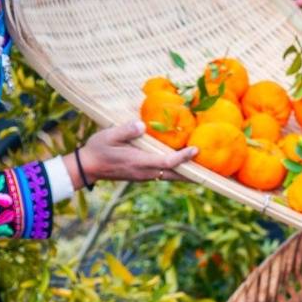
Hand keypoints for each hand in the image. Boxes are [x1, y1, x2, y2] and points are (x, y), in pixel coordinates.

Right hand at [63, 122, 197, 190]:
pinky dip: (176, 171)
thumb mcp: (109, 136)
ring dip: (187, 173)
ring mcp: (145, 176)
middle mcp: (146, 172)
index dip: (183, 157)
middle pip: (176, 175)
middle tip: (212, 169)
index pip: (168, 161)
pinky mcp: (143, 175)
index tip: (196, 150)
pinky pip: (164, 175)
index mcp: (140, 162)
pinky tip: (183, 165)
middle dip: (193, 172)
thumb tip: (142, 125)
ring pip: (171, 176)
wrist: (88, 168)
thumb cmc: (98, 149)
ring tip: (203, 167)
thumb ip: (126, 130)